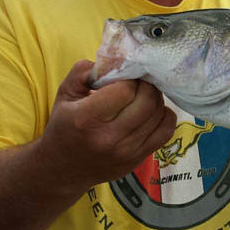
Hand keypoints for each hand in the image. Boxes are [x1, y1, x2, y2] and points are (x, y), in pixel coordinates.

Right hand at [37, 60, 176, 189]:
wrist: (63, 169)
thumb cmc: (64, 126)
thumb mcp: (64, 94)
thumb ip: (84, 71)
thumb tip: (113, 60)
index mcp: (86, 119)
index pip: (125, 90)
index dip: (128, 77)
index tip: (123, 76)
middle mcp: (108, 138)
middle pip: (147, 101)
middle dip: (146, 85)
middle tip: (139, 81)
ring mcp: (127, 152)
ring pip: (159, 115)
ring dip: (156, 98)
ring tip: (144, 94)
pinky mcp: (139, 159)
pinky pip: (166, 131)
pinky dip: (164, 116)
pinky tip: (151, 111)